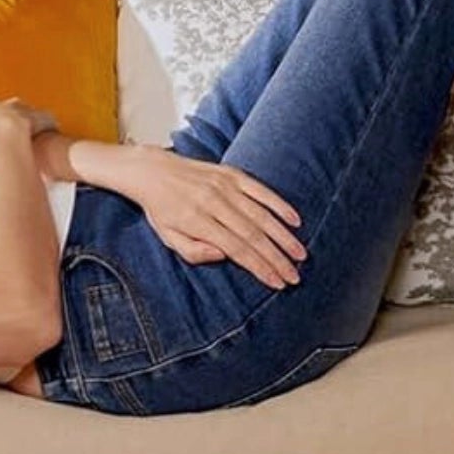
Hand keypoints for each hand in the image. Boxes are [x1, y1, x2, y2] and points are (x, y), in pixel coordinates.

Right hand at [0, 98, 56, 157]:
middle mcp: (8, 107)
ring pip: (29, 111)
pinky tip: (51, 128)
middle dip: (12, 113)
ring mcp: (25, 112)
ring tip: (32, 127)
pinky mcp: (41, 120)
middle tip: (13, 123)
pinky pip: (47, 119)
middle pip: (12, 106)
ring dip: (31, 117)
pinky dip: (48, 124)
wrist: (2, 137)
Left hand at [113, 146, 305, 289]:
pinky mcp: (231, 173)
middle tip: (294, 275)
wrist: (153, 171)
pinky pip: (260, 189)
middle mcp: (213, 202)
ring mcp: (224, 186)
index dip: (259, 267)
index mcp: (197, 221)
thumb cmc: (161, 210)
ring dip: (283, 236)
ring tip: (300, 254)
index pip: (236, 249)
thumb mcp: (168, 237)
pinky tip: (295, 220)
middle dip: (277, 258)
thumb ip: (193, 252)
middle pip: (253, 235)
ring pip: (261, 214)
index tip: (277, 282)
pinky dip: (279, 205)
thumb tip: (224, 256)